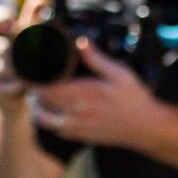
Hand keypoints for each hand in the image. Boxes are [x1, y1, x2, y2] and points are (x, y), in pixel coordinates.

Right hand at [0, 6, 28, 107]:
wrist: (13, 99)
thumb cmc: (21, 65)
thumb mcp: (25, 42)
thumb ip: (32, 20)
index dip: (0, 16)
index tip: (14, 24)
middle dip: (14, 51)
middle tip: (28, 56)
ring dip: (16, 70)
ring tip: (27, 73)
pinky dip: (14, 86)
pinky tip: (22, 85)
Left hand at [26, 38, 164, 150]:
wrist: (147, 128)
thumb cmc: (135, 99)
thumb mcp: (119, 73)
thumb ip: (96, 59)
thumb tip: (80, 41)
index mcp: (82, 94)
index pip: (45, 86)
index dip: (33, 78)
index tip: (30, 69)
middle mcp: (75, 112)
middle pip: (40, 101)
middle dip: (33, 89)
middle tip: (32, 78)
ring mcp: (76, 126)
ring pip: (43, 118)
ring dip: (38, 106)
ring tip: (40, 94)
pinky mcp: (80, 136)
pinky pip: (55, 130)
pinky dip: (49, 120)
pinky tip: (53, 110)